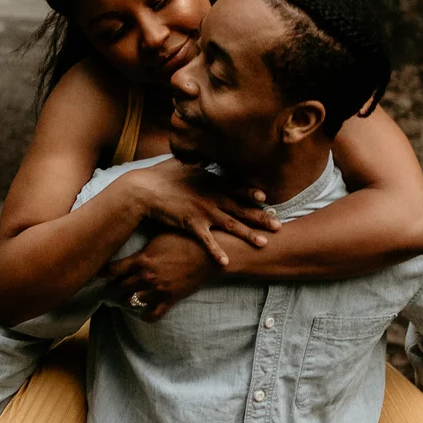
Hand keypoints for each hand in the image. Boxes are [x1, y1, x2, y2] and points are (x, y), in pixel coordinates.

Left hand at [108, 232, 217, 319]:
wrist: (206, 255)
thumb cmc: (183, 240)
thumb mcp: (159, 237)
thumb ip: (143, 247)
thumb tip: (132, 248)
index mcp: (141, 259)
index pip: (112, 270)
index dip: (102, 273)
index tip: (98, 275)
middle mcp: (146, 276)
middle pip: (119, 287)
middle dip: (111, 288)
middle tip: (106, 289)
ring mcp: (157, 289)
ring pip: (132, 301)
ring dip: (125, 301)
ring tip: (122, 300)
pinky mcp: (169, 299)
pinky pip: (153, 314)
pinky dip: (146, 316)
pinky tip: (143, 314)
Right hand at [115, 161, 278, 268]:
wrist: (143, 190)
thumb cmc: (159, 176)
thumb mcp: (182, 165)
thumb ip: (196, 165)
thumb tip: (202, 160)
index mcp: (210, 182)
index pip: (235, 188)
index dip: (251, 194)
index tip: (265, 198)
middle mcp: (211, 196)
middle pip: (241, 208)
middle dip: (261, 217)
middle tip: (279, 225)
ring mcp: (203, 211)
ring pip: (231, 225)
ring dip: (248, 235)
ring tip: (264, 243)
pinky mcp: (191, 224)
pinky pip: (207, 241)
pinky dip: (217, 252)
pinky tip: (227, 262)